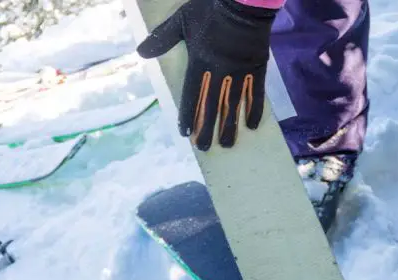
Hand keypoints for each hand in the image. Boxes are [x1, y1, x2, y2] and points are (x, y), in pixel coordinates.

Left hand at [137, 0, 277, 150]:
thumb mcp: (182, 20)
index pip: (191, 94)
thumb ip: (162, 39)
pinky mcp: (256, 68)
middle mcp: (219, 71)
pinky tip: (251, 126)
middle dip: (207, 128)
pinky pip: (255, 93)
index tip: (185, 132)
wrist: (243, 2)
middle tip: (203, 148)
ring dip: (229, 126)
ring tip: (227, 144)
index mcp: (199, 61)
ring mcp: (239, 71)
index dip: (188, 114)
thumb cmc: (210, 10)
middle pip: (211, 105)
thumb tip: (141, 53)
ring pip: (233, 104)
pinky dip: (254, 109)